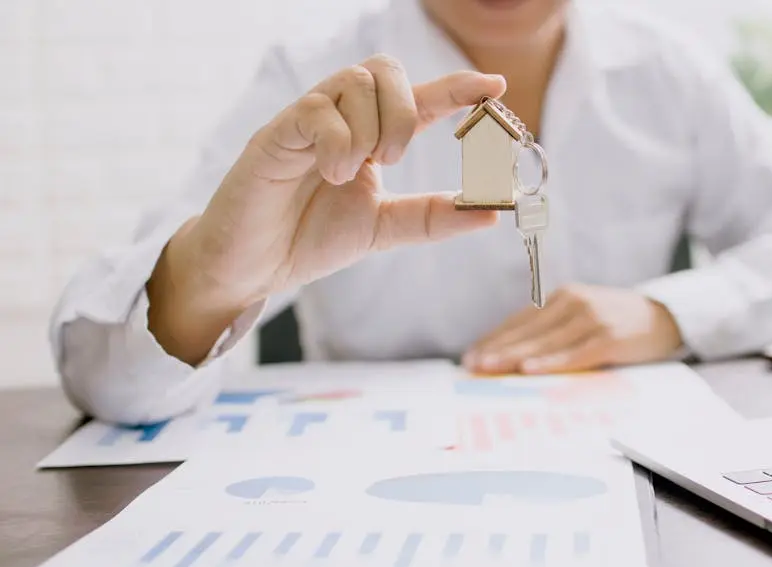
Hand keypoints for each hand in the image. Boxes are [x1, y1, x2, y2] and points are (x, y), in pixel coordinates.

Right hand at [147, 56, 505, 363]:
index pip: (418, 100)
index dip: (456, 88)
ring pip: (356, 81)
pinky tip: (330, 174)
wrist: (251, 268)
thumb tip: (490, 213)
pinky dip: (338, 142)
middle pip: (385, 70)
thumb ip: (432, 218)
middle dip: (406, 111)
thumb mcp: (384, 229)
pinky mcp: (276, 133)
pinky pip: (318, 109)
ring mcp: (308, 121)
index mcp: (368, 137)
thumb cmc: (309, 240)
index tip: (495, 85)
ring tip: (352, 174)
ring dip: (371, 129)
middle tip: (392, 160)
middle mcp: (340, 119)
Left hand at [462, 285, 682, 374]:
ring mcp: (592, 319)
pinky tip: (530, 370)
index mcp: (563, 297)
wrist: (666, 318)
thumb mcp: (582, 318)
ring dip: (514, 357)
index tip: (469, 356)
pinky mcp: (610, 337)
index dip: (493, 339)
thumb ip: (553, 332)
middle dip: (496, 350)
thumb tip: (512, 358)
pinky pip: (575, 353)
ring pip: (545, 342)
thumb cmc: (617, 323)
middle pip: (527, 331)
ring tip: (489, 369)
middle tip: (471, 366)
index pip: (520, 321)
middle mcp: (574, 303)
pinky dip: (551, 363)